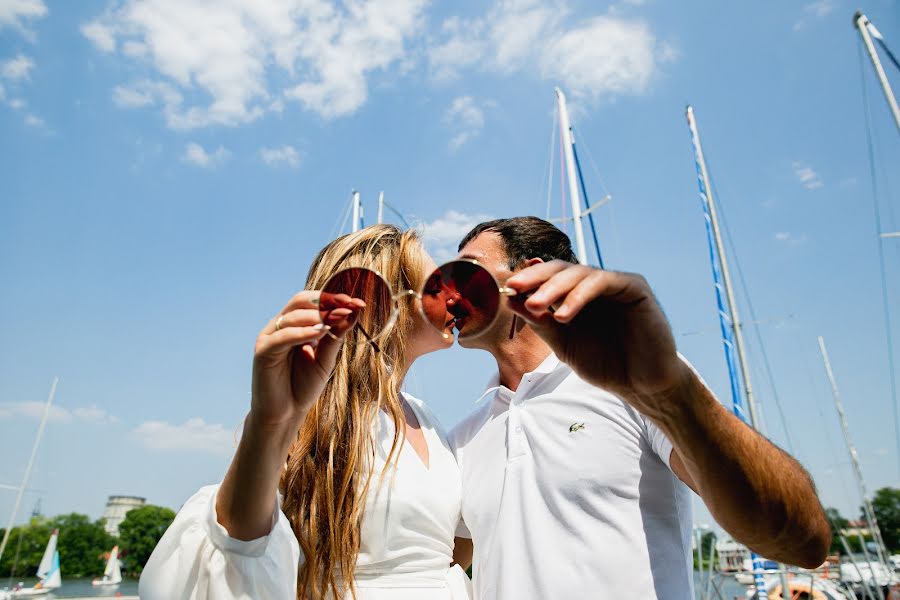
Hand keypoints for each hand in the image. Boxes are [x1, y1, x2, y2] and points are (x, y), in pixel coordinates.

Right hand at [250, 290, 362, 429]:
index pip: (313, 302)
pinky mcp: (262, 351)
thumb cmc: (303, 386)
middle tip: (348, 305)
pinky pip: (282, 336)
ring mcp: (270, 337)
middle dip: (327, 301)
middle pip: (301, 301)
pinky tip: (319, 332)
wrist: (285, 414)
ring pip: (293, 315)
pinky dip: (302, 332)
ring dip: (317, 315)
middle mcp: (281, 327)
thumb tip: (353, 312)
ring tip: (337, 318)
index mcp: (296, 326)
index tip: (357, 302)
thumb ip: (335, 337)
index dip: (334, 298)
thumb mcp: (325, 359)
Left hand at [505, 261, 687, 414]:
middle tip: (515, 288)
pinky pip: (604, 281)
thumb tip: (511, 300)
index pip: (548, 278)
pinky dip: (580, 295)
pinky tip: (563, 314)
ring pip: (579, 273)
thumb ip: (541, 322)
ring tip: (535, 306)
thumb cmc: (606, 364)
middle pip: (561, 269)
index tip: (506, 290)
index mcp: (577, 295)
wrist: (643, 385)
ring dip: (554, 287)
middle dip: (536, 278)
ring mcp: (616, 283)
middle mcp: (595, 285)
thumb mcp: (564, 344)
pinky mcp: (635, 287)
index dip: (528, 280)